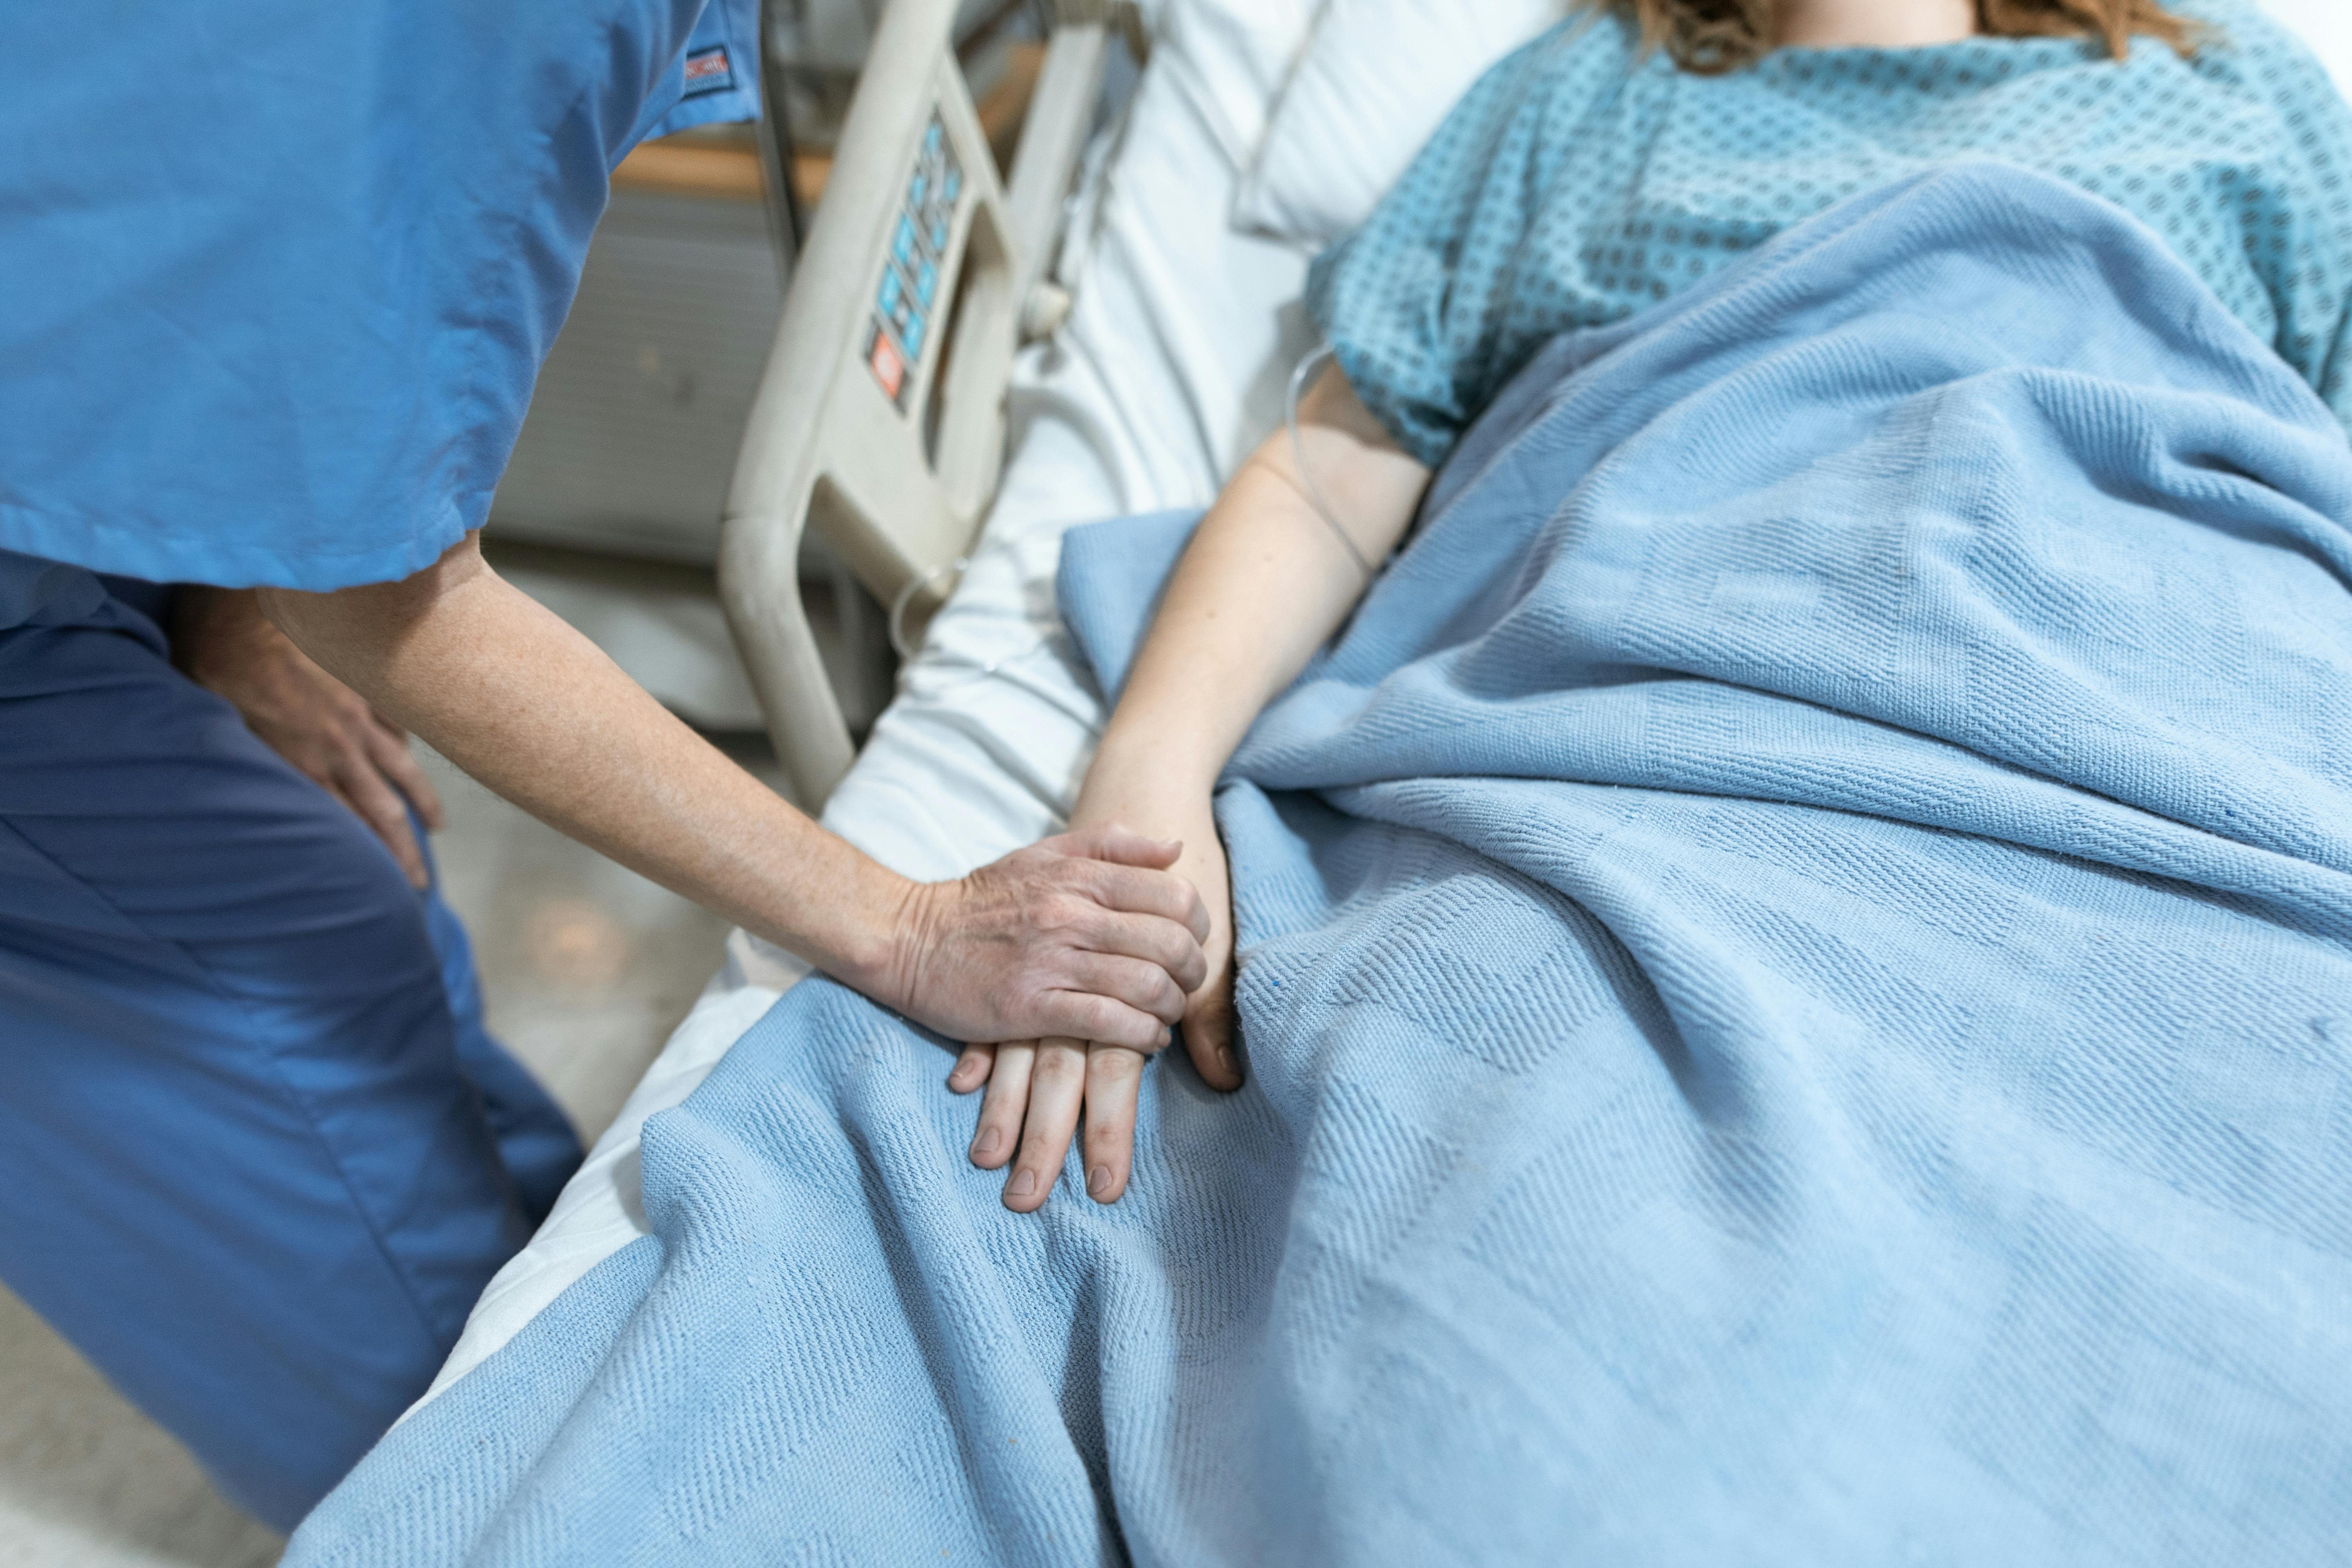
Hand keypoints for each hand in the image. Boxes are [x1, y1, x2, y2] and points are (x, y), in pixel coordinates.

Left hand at [174, 587, 443, 885]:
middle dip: (402, 851)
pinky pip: (395, 720)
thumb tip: (255, 798)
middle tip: (419, 885)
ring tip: (436, 826)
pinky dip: (405, 742)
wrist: (245, 611)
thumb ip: (249, 765)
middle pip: (383, 810)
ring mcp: (356, 715)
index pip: (348, 825)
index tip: (390, 887)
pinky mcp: (361, 685)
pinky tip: (411, 754)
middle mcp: (339, 747)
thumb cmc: (217, 667)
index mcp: (303, 764)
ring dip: (422, 801)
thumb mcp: (218, 729)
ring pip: (401, 767)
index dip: (372, 860)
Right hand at [871, 825, 1211, 1050]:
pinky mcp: (1031, 1007)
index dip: (1198, 924)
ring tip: (1168, 1013)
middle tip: (1188, 984)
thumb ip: (1111, 844)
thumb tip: (1175, 847)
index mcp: (1078, 877)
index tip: (1193, 941)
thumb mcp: (1044, 854)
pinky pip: (1108, 1023)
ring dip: (1171, 1007)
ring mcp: (1051, 962)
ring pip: (1144, 985)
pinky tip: (1146, 1038)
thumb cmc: (984, 899)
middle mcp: (1070, 915)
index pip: (1171, 896)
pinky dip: (1141, 1035)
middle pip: (1167, 943)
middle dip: (1192, 970)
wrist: (911, 938)